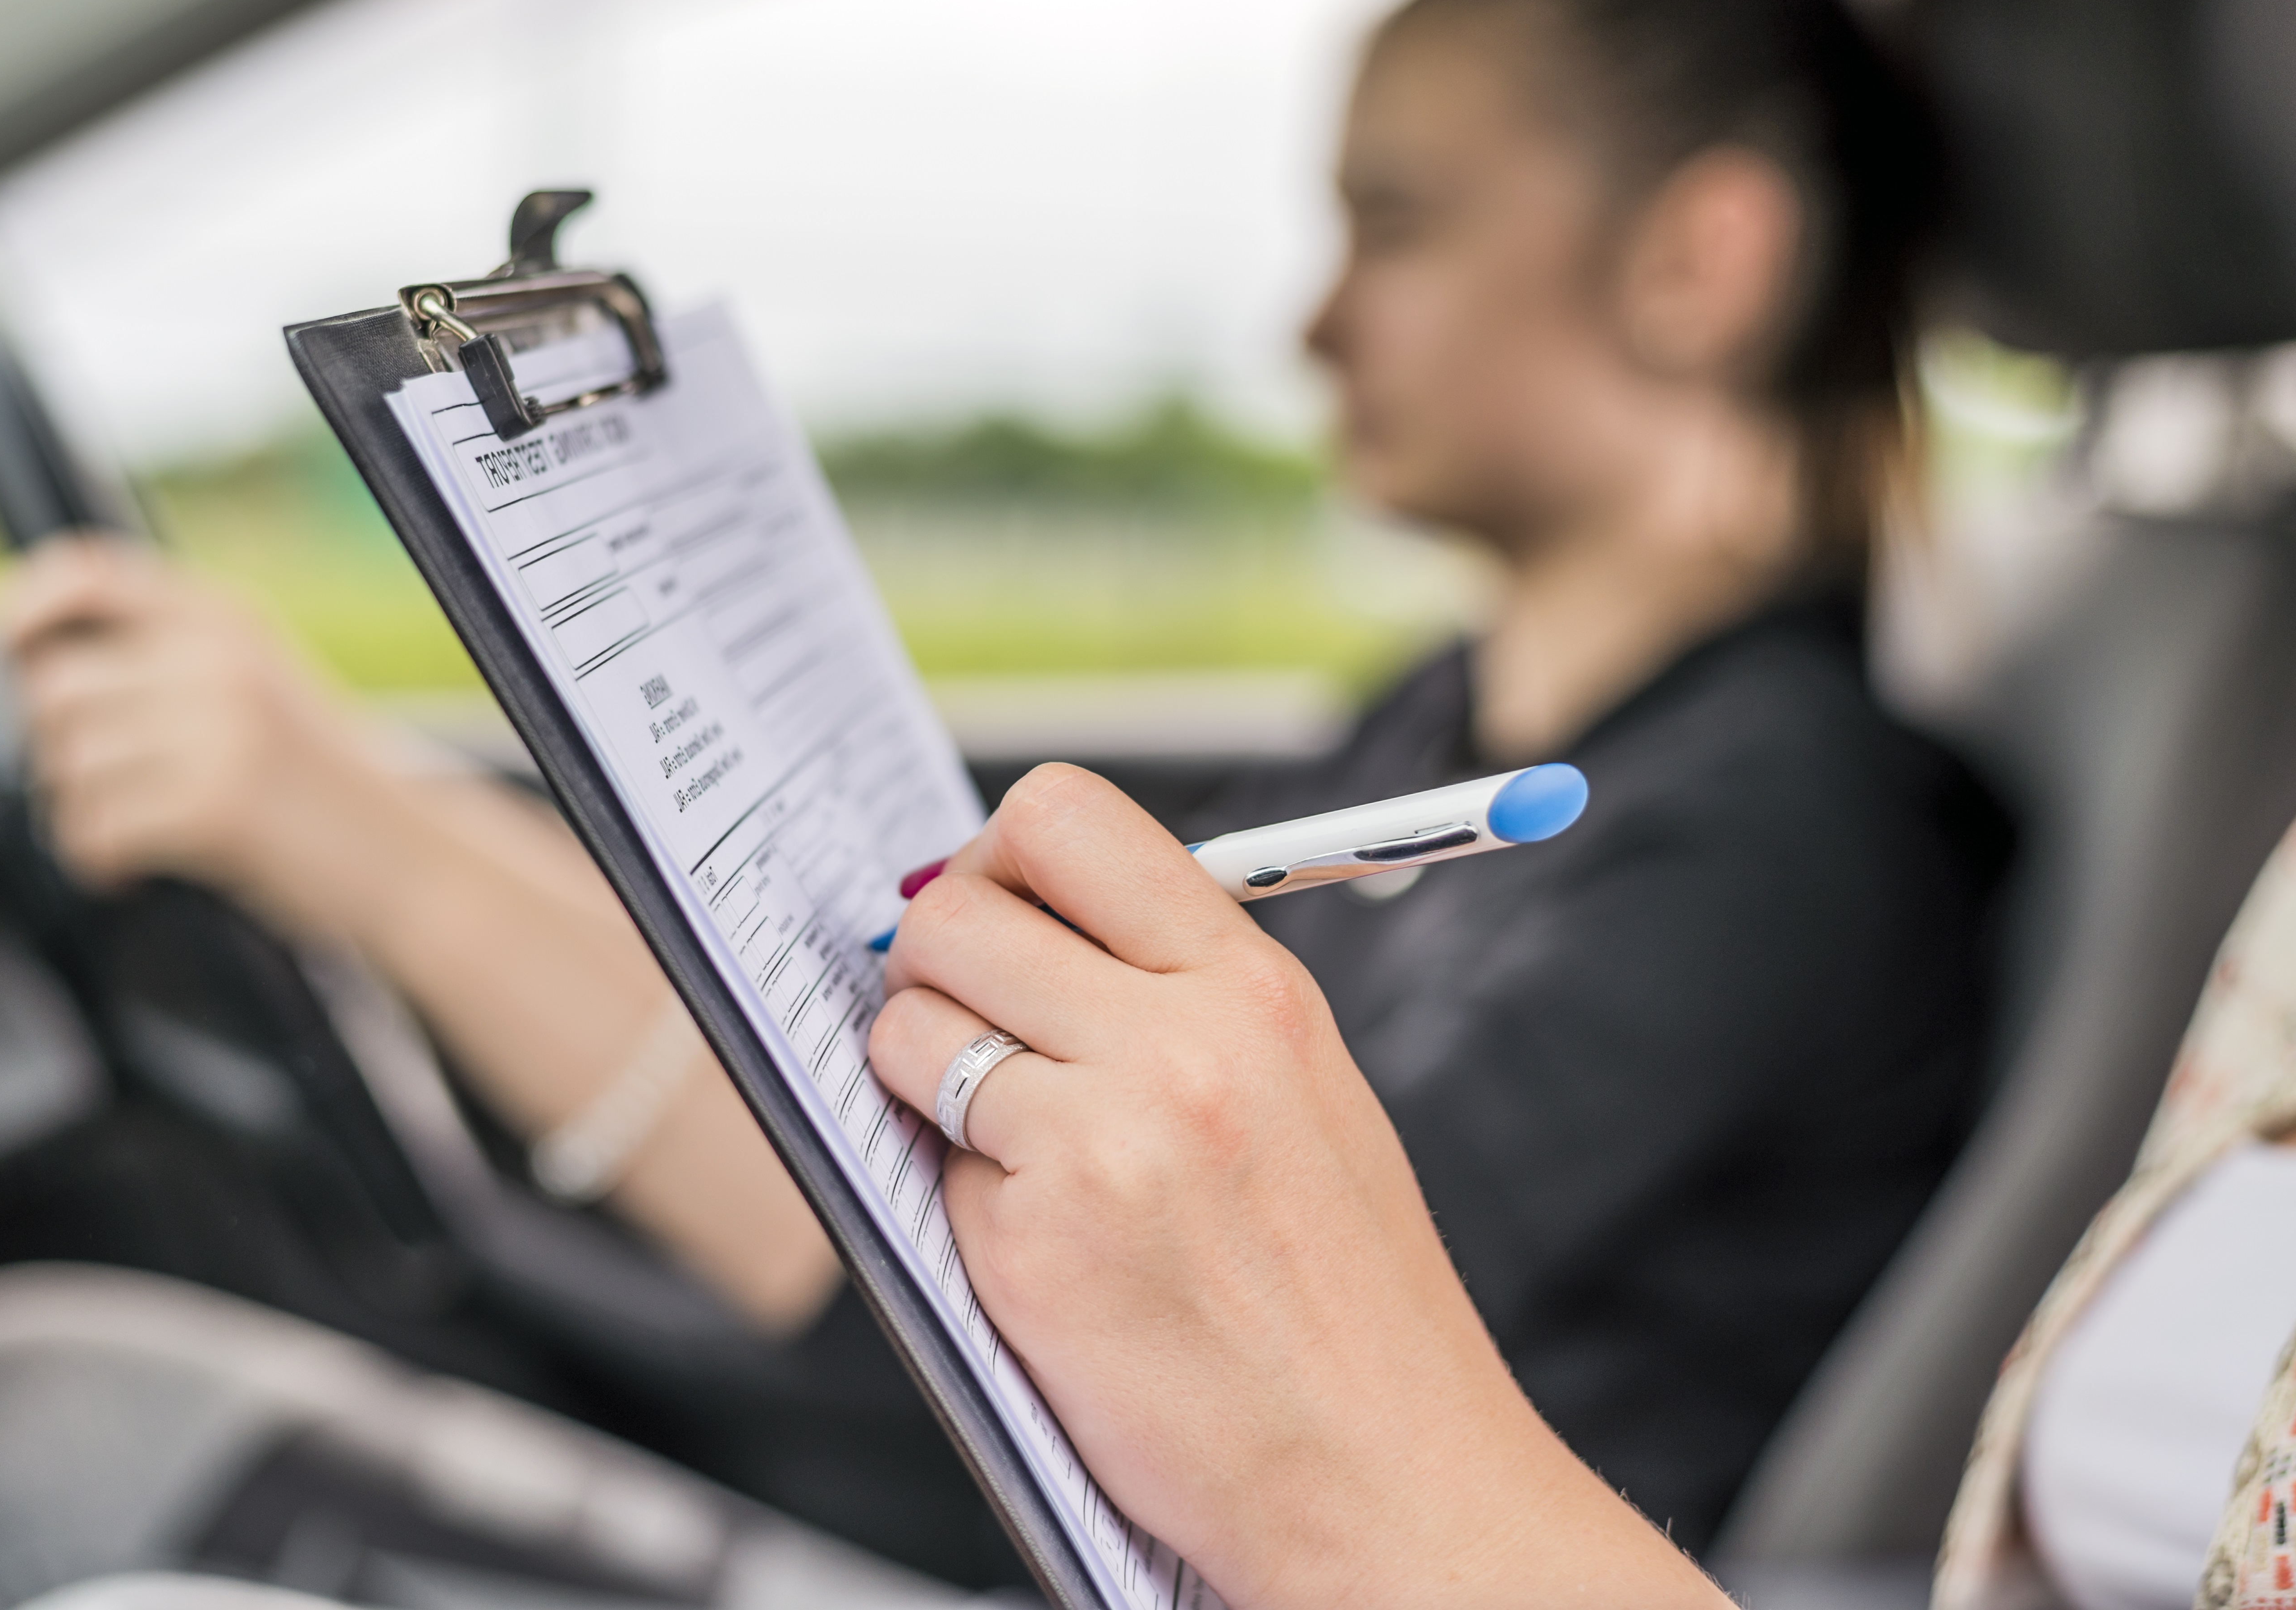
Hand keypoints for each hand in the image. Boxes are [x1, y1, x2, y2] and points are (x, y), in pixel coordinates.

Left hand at [0, 536, 395, 939]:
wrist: (412, 855)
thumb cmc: (327, 785)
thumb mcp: (259, 684)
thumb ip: (169, 658)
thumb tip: (38, 662)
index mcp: (226, 619)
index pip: (88, 572)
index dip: (21, 603)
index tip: (1, 643)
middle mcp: (218, 662)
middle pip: (54, 688)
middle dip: (59, 749)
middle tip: (103, 783)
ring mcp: (218, 732)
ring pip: (68, 765)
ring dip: (81, 810)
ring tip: (130, 830)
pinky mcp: (213, 805)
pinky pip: (96, 828)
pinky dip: (98, 858)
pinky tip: (134, 866)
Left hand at [867, 765, 1723, 1608]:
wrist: (1385, 1477)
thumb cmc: (1344, 1298)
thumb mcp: (1299, 1088)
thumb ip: (1173, 992)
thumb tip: (1023, 918)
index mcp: (1250, 987)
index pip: (1062, 818)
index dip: (993, 857)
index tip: (993, 913)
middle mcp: (1180, 1043)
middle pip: (951, 911)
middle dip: (932, 963)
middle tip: (966, 1024)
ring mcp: (1101, 1143)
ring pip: (910, 1032)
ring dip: (927, 1080)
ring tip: (1013, 1146)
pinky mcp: (1034, 1248)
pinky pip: (932, 1169)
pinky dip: (964, 1203)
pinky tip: (1052, 1252)